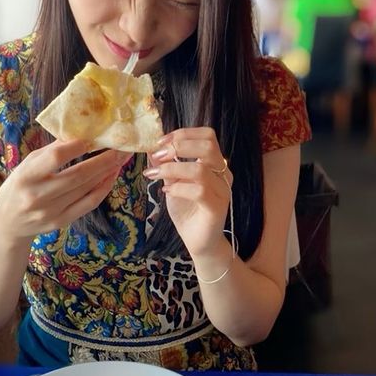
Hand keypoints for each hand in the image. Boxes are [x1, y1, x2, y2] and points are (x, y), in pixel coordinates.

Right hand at [0, 140, 131, 241]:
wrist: (8, 223)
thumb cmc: (18, 187)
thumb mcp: (27, 165)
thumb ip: (51, 152)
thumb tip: (80, 134)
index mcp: (26, 176)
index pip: (55, 158)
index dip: (77, 146)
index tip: (94, 137)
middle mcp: (38, 195)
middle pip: (78, 175)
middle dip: (103, 160)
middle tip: (121, 148)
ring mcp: (51, 211)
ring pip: (86, 188)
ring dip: (107, 171)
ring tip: (120, 158)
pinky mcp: (62, 222)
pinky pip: (89, 203)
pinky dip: (103, 188)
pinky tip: (112, 176)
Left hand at [143, 128, 232, 257]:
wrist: (198, 241)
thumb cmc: (187, 209)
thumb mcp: (172, 182)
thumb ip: (167, 165)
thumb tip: (152, 148)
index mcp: (214, 163)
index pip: (207, 135)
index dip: (183, 133)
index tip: (161, 141)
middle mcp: (222, 173)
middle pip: (208, 146)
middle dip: (179, 146)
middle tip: (158, 155)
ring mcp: (222, 190)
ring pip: (200, 169)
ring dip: (172, 169)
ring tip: (155, 174)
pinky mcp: (217, 208)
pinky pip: (199, 192)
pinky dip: (179, 188)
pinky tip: (167, 192)